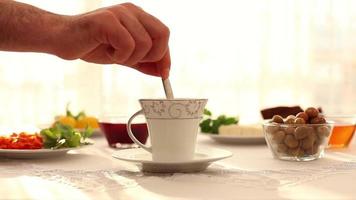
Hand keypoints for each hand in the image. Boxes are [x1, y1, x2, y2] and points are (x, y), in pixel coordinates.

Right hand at [54, 3, 170, 78]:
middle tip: (132, 61)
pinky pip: (127, 45)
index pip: (163, 34)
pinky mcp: (107, 20)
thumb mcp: (124, 56)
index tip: (164, 74)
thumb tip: (163, 72)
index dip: (166, 56)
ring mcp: (119, 13)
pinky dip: (119, 56)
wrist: (62, 39)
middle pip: (162, 35)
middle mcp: (131, 10)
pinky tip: (107, 52)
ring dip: (130, 58)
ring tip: (113, 54)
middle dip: (152, 56)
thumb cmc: (92, 45)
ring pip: (144, 43)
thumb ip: (143, 62)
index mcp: (137, 16)